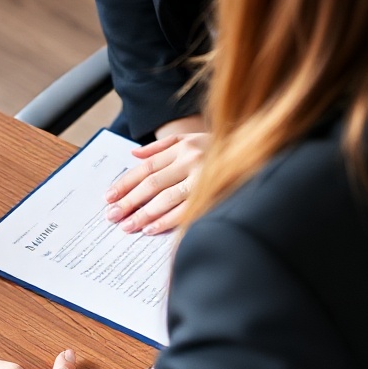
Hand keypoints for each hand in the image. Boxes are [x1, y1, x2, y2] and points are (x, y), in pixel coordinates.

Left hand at [105, 116, 209, 233]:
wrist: (259, 150)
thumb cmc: (219, 148)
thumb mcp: (191, 139)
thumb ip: (161, 147)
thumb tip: (133, 154)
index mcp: (183, 146)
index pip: (146, 167)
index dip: (125, 183)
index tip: (108, 196)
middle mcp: (191, 160)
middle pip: (152, 183)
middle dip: (129, 200)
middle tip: (112, 215)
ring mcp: (204, 177)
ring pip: (166, 198)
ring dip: (144, 214)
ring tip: (127, 226)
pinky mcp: (215, 193)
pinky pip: (186, 210)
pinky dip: (166, 220)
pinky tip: (151, 229)